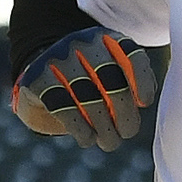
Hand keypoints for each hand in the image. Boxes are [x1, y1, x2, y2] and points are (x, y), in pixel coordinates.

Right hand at [8, 29, 151, 150]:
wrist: (41, 75)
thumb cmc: (87, 81)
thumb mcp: (112, 73)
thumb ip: (131, 82)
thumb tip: (143, 102)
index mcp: (106, 39)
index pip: (131, 54)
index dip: (142, 79)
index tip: (145, 103)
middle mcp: (82, 43)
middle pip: (111, 78)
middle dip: (124, 112)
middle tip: (128, 133)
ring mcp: (57, 59)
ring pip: (88, 96)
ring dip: (103, 126)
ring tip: (110, 142)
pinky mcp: (37, 79)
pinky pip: (62, 107)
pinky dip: (79, 128)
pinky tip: (87, 139)